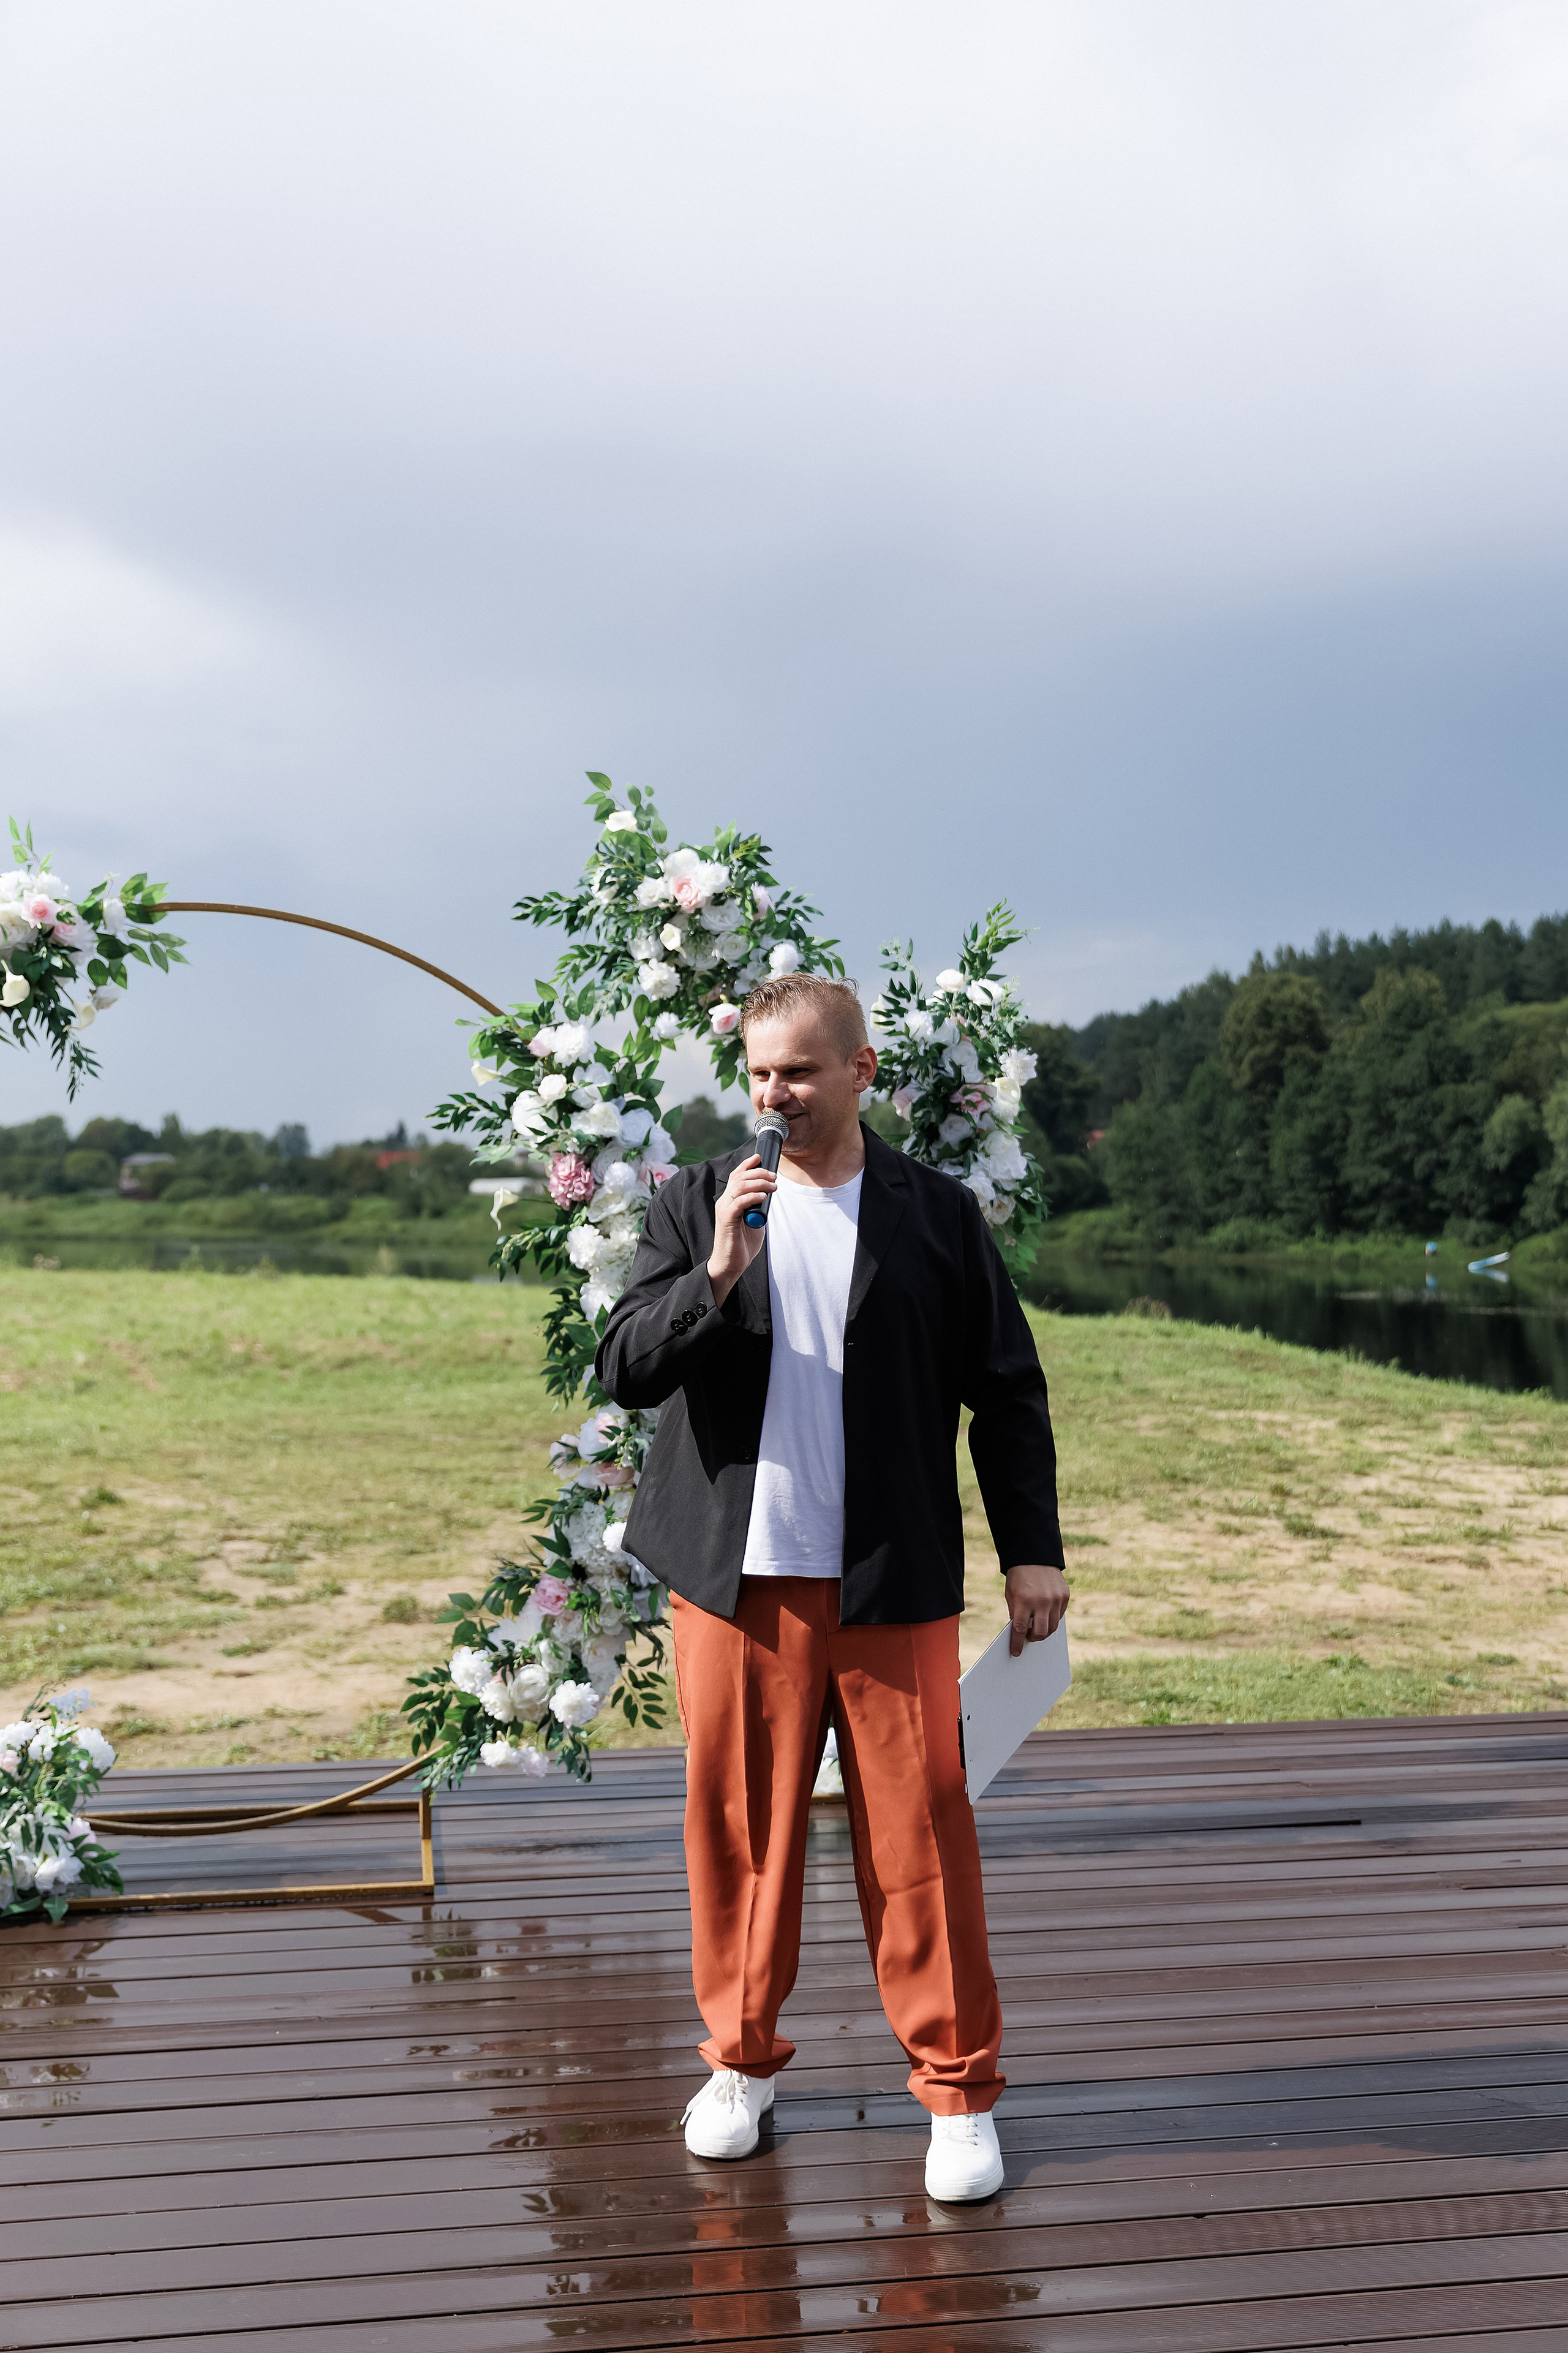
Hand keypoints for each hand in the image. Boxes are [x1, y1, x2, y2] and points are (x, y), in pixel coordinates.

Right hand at [707, 1153, 776, 1304]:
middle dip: (758, 1172)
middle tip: (774, 1176)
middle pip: (739, 1177)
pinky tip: (763, 1197)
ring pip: (739, 1186)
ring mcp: (724, 1209)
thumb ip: (758, 1207)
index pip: (736, 1176)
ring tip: (773, 1186)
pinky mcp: (726, 1219)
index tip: (760, 1158)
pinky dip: (753, 1196)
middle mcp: (724, 1201)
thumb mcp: (754, 1220)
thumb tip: (769, 1194)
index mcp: (729, 1200)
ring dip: (759, 1183)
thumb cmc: (742, 1244)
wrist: (731, 1264)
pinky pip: (739, 1202)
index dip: (747, 1165)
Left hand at [1005, 1563, 1069, 1656]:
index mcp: (1024, 1600)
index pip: (1020, 1630)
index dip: (1017, 1643)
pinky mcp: (1065, 1596)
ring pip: (1052, 1627)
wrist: (1034, 1555)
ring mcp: (1055, 1599)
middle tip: (1028, 1636)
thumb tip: (1020, 1633)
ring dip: (1044, 1631)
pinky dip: (1052, 1618)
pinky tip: (1045, 1613)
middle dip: (1033, 1638)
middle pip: (1040, 1633)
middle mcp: (1041, 1601)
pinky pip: (1059, 1616)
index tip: (1016, 1652)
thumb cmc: (1019, 1576)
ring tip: (1037, 1626)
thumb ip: (1015, 1613)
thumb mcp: (1011, 1594)